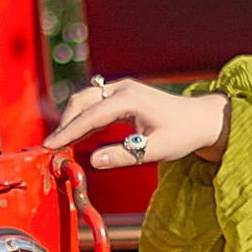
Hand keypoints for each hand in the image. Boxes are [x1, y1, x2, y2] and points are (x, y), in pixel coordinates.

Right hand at [50, 76, 231, 171]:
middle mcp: (122, 89)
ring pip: (86, 99)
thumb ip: (122, 156)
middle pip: (82, 101)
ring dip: (73, 119)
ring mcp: (122, 89)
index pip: (90, 116)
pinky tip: (80, 136)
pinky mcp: (123, 95)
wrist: (202, 119)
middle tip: (53, 146)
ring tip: (63, 142)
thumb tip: (93, 162)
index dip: (68, 132)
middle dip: (66, 123)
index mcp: (129, 99)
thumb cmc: (183, 134)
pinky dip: (84, 117)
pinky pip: (96, 103)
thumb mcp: (154, 151)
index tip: (50, 146)